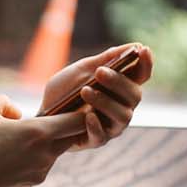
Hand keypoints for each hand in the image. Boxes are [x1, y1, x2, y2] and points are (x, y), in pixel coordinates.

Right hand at [0, 96, 91, 186]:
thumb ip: (4, 101)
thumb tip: (15, 112)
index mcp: (38, 133)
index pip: (78, 121)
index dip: (83, 110)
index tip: (81, 102)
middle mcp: (45, 155)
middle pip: (71, 137)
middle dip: (67, 126)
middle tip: (55, 114)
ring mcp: (39, 172)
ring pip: (54, 150)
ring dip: (45, 141)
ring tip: (18, 136)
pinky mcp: (30, 183)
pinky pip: (40, 164)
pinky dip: (33, 156)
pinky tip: (10, 153)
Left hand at [37, 43, 153, 151]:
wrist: (40, 113)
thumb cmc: (65, 91)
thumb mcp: (82, 71)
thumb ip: (106, 60)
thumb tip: (134, 46)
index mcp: (121, 88)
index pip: (141, 76)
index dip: (146, 63)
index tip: (143, 49)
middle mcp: (122, 107)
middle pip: (135, 95)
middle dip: (119, 82)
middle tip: (99, 72)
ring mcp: (111, 126)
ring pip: (122, 116)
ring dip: (105, 102)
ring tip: (85, 91)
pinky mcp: (96, 140)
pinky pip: (102, 136)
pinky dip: (96, 125)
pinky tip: (87, 116)